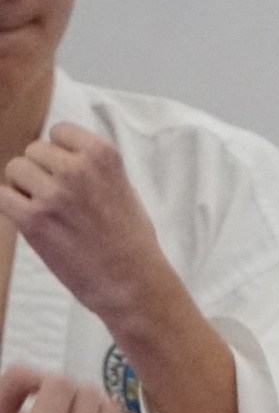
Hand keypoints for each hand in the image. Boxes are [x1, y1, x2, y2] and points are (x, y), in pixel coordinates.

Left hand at [0, 125, 176, 325]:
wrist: (130, 281)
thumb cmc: (131, 239)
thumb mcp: (124, 188)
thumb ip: (92, 167)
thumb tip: (59, 155)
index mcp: (102, 156)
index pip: (59, 131)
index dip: (60, 151)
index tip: (68, 171)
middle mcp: (76, 169)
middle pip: (33, 150)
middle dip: (41, 171)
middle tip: (58, 197)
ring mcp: (53, 194)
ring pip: (15, 170)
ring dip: (24, 187)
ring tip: (46, 208)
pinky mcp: (32, 220)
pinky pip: (2, 196)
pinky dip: (11, 205)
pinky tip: (30, 218)